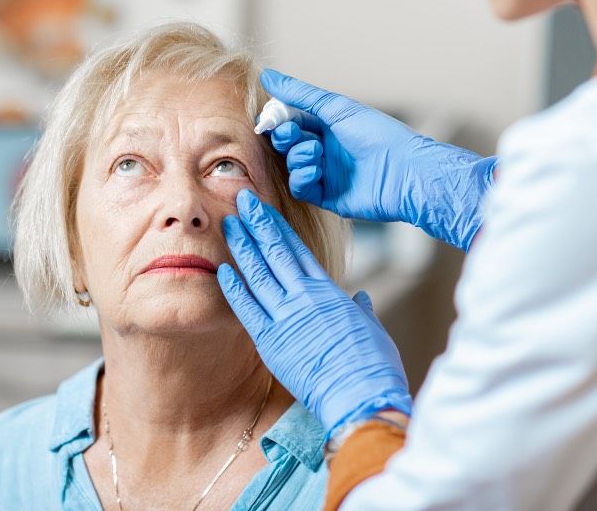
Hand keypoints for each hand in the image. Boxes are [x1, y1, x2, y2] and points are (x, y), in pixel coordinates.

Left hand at [217, 189, 411, 436]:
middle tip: (241, 200)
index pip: (298, 249)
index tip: (265, 210)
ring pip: (258, 273)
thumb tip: (360, 298)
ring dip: (242, 247)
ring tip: (228, 224)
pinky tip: (222, 269)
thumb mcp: (373, 329)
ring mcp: (286, 317)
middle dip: (257, 224)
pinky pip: (247, 309)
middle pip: (275, 252)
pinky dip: (234, 288)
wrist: (362, 396)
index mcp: (329, 292)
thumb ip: (362, 310)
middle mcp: (305, 297)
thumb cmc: (374, 366)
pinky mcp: (272, 342)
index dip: (279, 227)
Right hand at [261, 68, 496, 250]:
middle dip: (285, 137)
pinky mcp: (329, 197)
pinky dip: (302, 178)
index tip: (270, 118)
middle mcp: (327, 148)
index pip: (293, 119)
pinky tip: (315, 170)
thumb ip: (300, 94)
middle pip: (289, 143)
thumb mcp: (337, 109)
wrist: (406, 172)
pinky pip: (302, 188)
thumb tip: (267, 75)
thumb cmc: (379, 135)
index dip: (278, 119)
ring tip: (314, 152)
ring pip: (293, 165)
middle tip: (290, 133)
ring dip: (297, 157)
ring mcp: (327, 173)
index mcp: (330, 125)